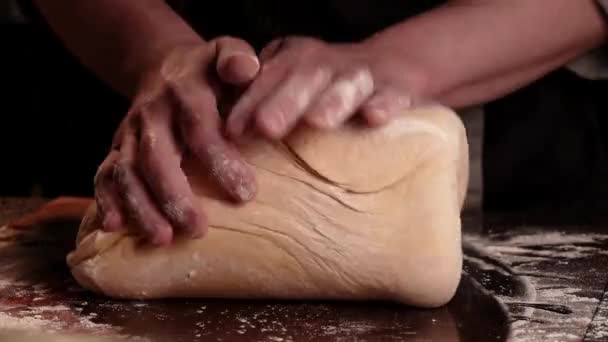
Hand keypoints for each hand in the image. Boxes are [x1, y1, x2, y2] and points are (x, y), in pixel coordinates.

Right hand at [93, 37, 259, 244]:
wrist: (165, 68)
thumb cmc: (208, 72)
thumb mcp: (225, 54)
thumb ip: (238, 60)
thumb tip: (247, 69)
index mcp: (184, 91)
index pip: (200, 128)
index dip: (220, 161)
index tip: (246, 194)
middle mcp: (151, 113)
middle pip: (157, 157)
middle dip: (174, 196)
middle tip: (198, 229)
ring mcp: (130, 132)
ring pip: (127, 172)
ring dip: (141, 208)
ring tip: (163, 239)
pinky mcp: (117, 148)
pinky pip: (104, 175)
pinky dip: (106, 201)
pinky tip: (114, 228)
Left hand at [226, 36, 424, 139]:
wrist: (395, 67)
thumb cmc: (331, 86)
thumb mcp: (297, 84)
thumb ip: (266, 99)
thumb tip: (228, 134)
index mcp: (298, 60)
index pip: (270, 77)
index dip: (250, 102)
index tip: (233, 132)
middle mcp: (329, 64)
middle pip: (306, 76)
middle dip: (285, 101)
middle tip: (267, 127)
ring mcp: (365, 74)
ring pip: (348, 83)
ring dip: (332, 100)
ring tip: (317, 122)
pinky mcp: (399, 87)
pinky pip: (392, 94)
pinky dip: (385, 103)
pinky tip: (374, 118)